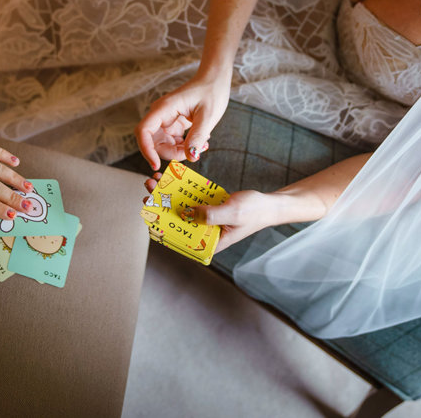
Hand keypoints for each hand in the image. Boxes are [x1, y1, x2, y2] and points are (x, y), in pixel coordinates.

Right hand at [135, 75, 229, 170]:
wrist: (215, 80)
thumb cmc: (211, 92)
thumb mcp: (208, 116)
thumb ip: (197, 137)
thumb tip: (191, 157)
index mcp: (164, 108)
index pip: (143, 131)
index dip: (146, 150)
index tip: (156, 165)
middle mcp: (161, 115)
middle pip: (153, 143)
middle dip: (172, 153)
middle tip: (195, 150)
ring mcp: (166, 120)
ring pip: (163, 145)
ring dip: (180, 151)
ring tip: (202, 144)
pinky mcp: (173, 125)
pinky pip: (172, 142)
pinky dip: (184, 147)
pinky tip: (201, 141)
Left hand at [144, 174, 278, 251]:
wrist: (270, 204)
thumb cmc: (255, 212)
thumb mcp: (232, 213)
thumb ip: (211, 214)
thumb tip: (187, 213)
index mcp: (210, 242)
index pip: (180, 239)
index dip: (162, 227)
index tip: (150, 212)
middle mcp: (205, 233)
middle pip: (177, 221)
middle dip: (162, 205)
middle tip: (150, 188)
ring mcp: (207, 219)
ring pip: (182, 208)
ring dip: (169, 195)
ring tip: (156, 180)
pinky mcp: (210, 207)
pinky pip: (192, 199)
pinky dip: (182, 189)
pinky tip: (173, 178)